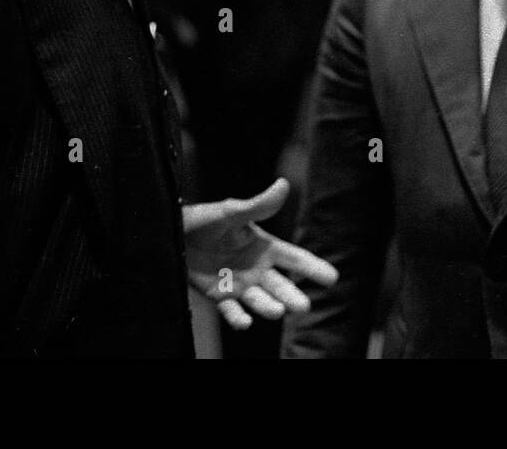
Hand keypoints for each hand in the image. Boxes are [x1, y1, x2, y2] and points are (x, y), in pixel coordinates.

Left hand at [183, 177, 337, 330]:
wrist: (173, 234)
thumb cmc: (205, 219)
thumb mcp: (231, 212)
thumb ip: (258, 205)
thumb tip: (283, 184)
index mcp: (264, 247)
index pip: (295, 259)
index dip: (313, 267)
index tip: (332, 278)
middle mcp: (256, 269)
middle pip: (280, 286)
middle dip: (292, 296)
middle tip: (303, 306)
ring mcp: (238, 284)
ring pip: (259, 300)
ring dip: (268, 307)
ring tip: (277, 311)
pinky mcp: (219, 296)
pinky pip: (231, 311)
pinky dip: (238, 318)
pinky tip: (244, 323)